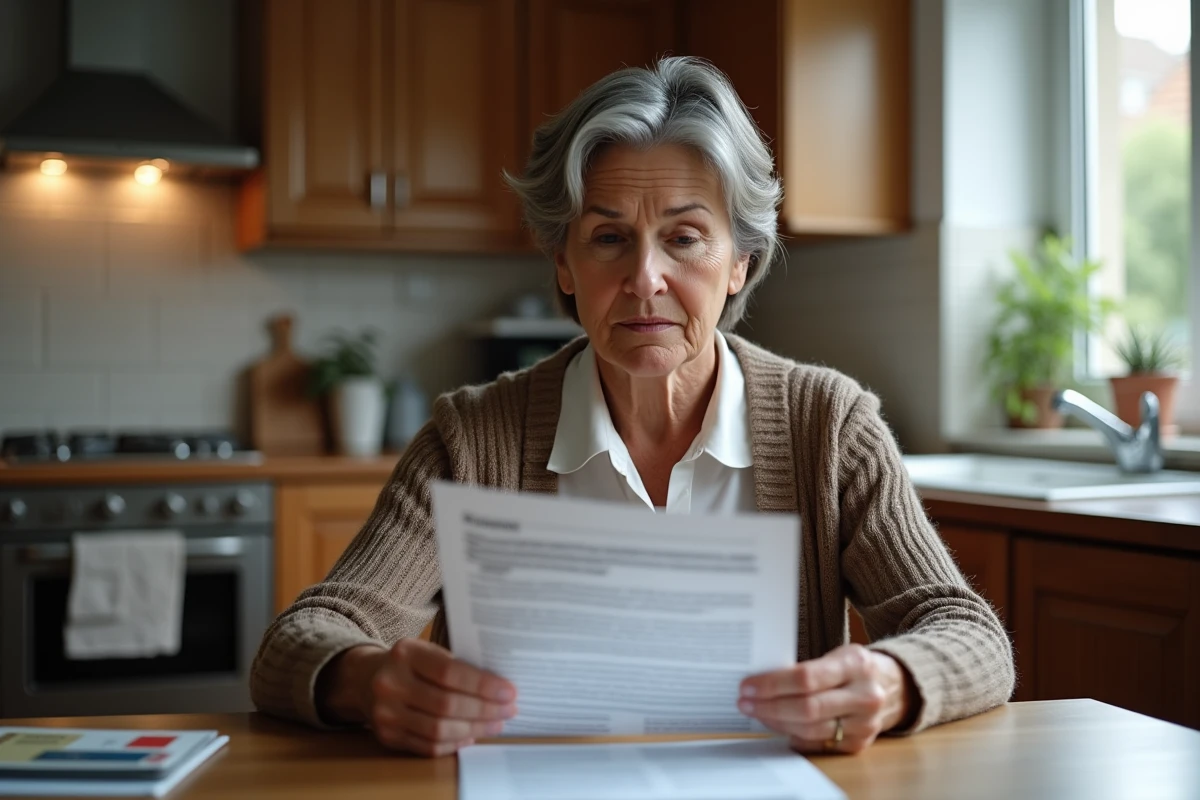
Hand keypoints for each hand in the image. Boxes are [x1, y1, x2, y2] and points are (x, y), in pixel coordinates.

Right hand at [323, 639, 517, 756]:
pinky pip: (428, 746)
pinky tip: (472, 735)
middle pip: (446, 704)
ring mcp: (385, 713)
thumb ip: (457, 664)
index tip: (509, 691)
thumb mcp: (426, 650)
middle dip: (484, 710)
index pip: (450, 672)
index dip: (483, 685)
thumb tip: (499, 687)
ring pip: (438, 729)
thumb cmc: (409, 663)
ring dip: (474, 729)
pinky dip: (454, 743)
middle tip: (509, 710)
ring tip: (496, 724)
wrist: (365, 678)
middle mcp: (390, 683)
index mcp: (405, 653)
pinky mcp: (387, 736)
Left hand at [737, 644, 911, 754]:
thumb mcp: (838, 654)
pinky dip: (793, 736)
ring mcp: (865, 724)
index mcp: (856, 664)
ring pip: (810, 729)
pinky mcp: (860, 744)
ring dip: (776, 722)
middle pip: (807, 708)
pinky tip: (778, 725)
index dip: (773, 684)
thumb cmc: (855, 667)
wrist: (895, 687)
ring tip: (756, 712)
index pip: (806, 678)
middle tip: (745, 702)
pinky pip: (817, 744)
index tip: (748, 685)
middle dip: (769, 706)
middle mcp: (865, 696)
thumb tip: (761, 681)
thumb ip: (807, 667)